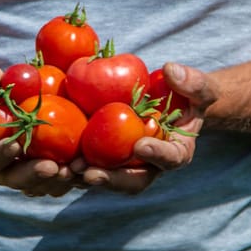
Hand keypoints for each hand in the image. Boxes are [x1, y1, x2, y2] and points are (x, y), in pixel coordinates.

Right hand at [0, 68, 77, 196]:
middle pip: (16, 180)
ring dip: (57, 181)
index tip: (14, 144)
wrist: (2, 106)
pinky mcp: (47, 173)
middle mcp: (2, 171)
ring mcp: (25, 175)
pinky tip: (86, 166)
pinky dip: (73, 176)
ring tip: (74, 169)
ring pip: (41, 186)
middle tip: (51, 167)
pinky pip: (60, 180)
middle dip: (34, 175)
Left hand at [78, 62, 215, 193]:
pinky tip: (52, 161)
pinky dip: (72, 167)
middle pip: (133, 180)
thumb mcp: (198, 88)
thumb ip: (191, 82)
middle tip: (91, 173)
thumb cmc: (188, 97)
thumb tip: (171, 69)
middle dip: (112, 179)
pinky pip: (90, 166)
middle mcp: (151, 167)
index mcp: (177, 152)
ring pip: (107, 179)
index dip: (157, 154)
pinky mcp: (106, 158)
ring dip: (86, 177)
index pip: (170, 159)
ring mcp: (127, 165)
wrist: (171, 106)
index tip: (141, 144)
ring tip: (67, 170)